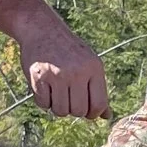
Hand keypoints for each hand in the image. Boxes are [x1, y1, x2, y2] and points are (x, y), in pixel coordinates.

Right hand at [0, 0, 110, 119]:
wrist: (42, 30)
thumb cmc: (69, 51)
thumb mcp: (89, 65)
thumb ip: (98, 91)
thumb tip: (107, 117)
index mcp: (94, 68)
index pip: (98, 105)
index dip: (92, 114)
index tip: (85, 109)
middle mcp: (77, 71)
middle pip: (78, 111)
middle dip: (72, 109)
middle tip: (68, 96)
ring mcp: (57, 74)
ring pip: (60, 111)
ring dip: (57, 106)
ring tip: (56, 91)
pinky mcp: (39, 77)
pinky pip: (43, 104)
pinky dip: (43, 101)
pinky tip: (45, 87)